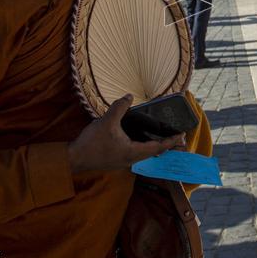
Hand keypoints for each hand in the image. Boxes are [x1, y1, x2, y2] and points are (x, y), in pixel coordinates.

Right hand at [67, 95, 184, 175]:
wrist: (73, 159)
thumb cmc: (91, 143)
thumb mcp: (107, 121)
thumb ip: (119, 107)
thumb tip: (128, 96)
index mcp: (133, 152)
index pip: (159, 147)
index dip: (171, 141)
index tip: (182, 135)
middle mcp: (131, 159)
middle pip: (154, 152)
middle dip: (166, 144)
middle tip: (176, 136)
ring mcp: (123, 161)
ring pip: (145, 154)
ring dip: (155, 146)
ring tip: (162, 137)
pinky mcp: (116, 160)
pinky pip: (135, 153)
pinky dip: (143, 147)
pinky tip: (139, 139)